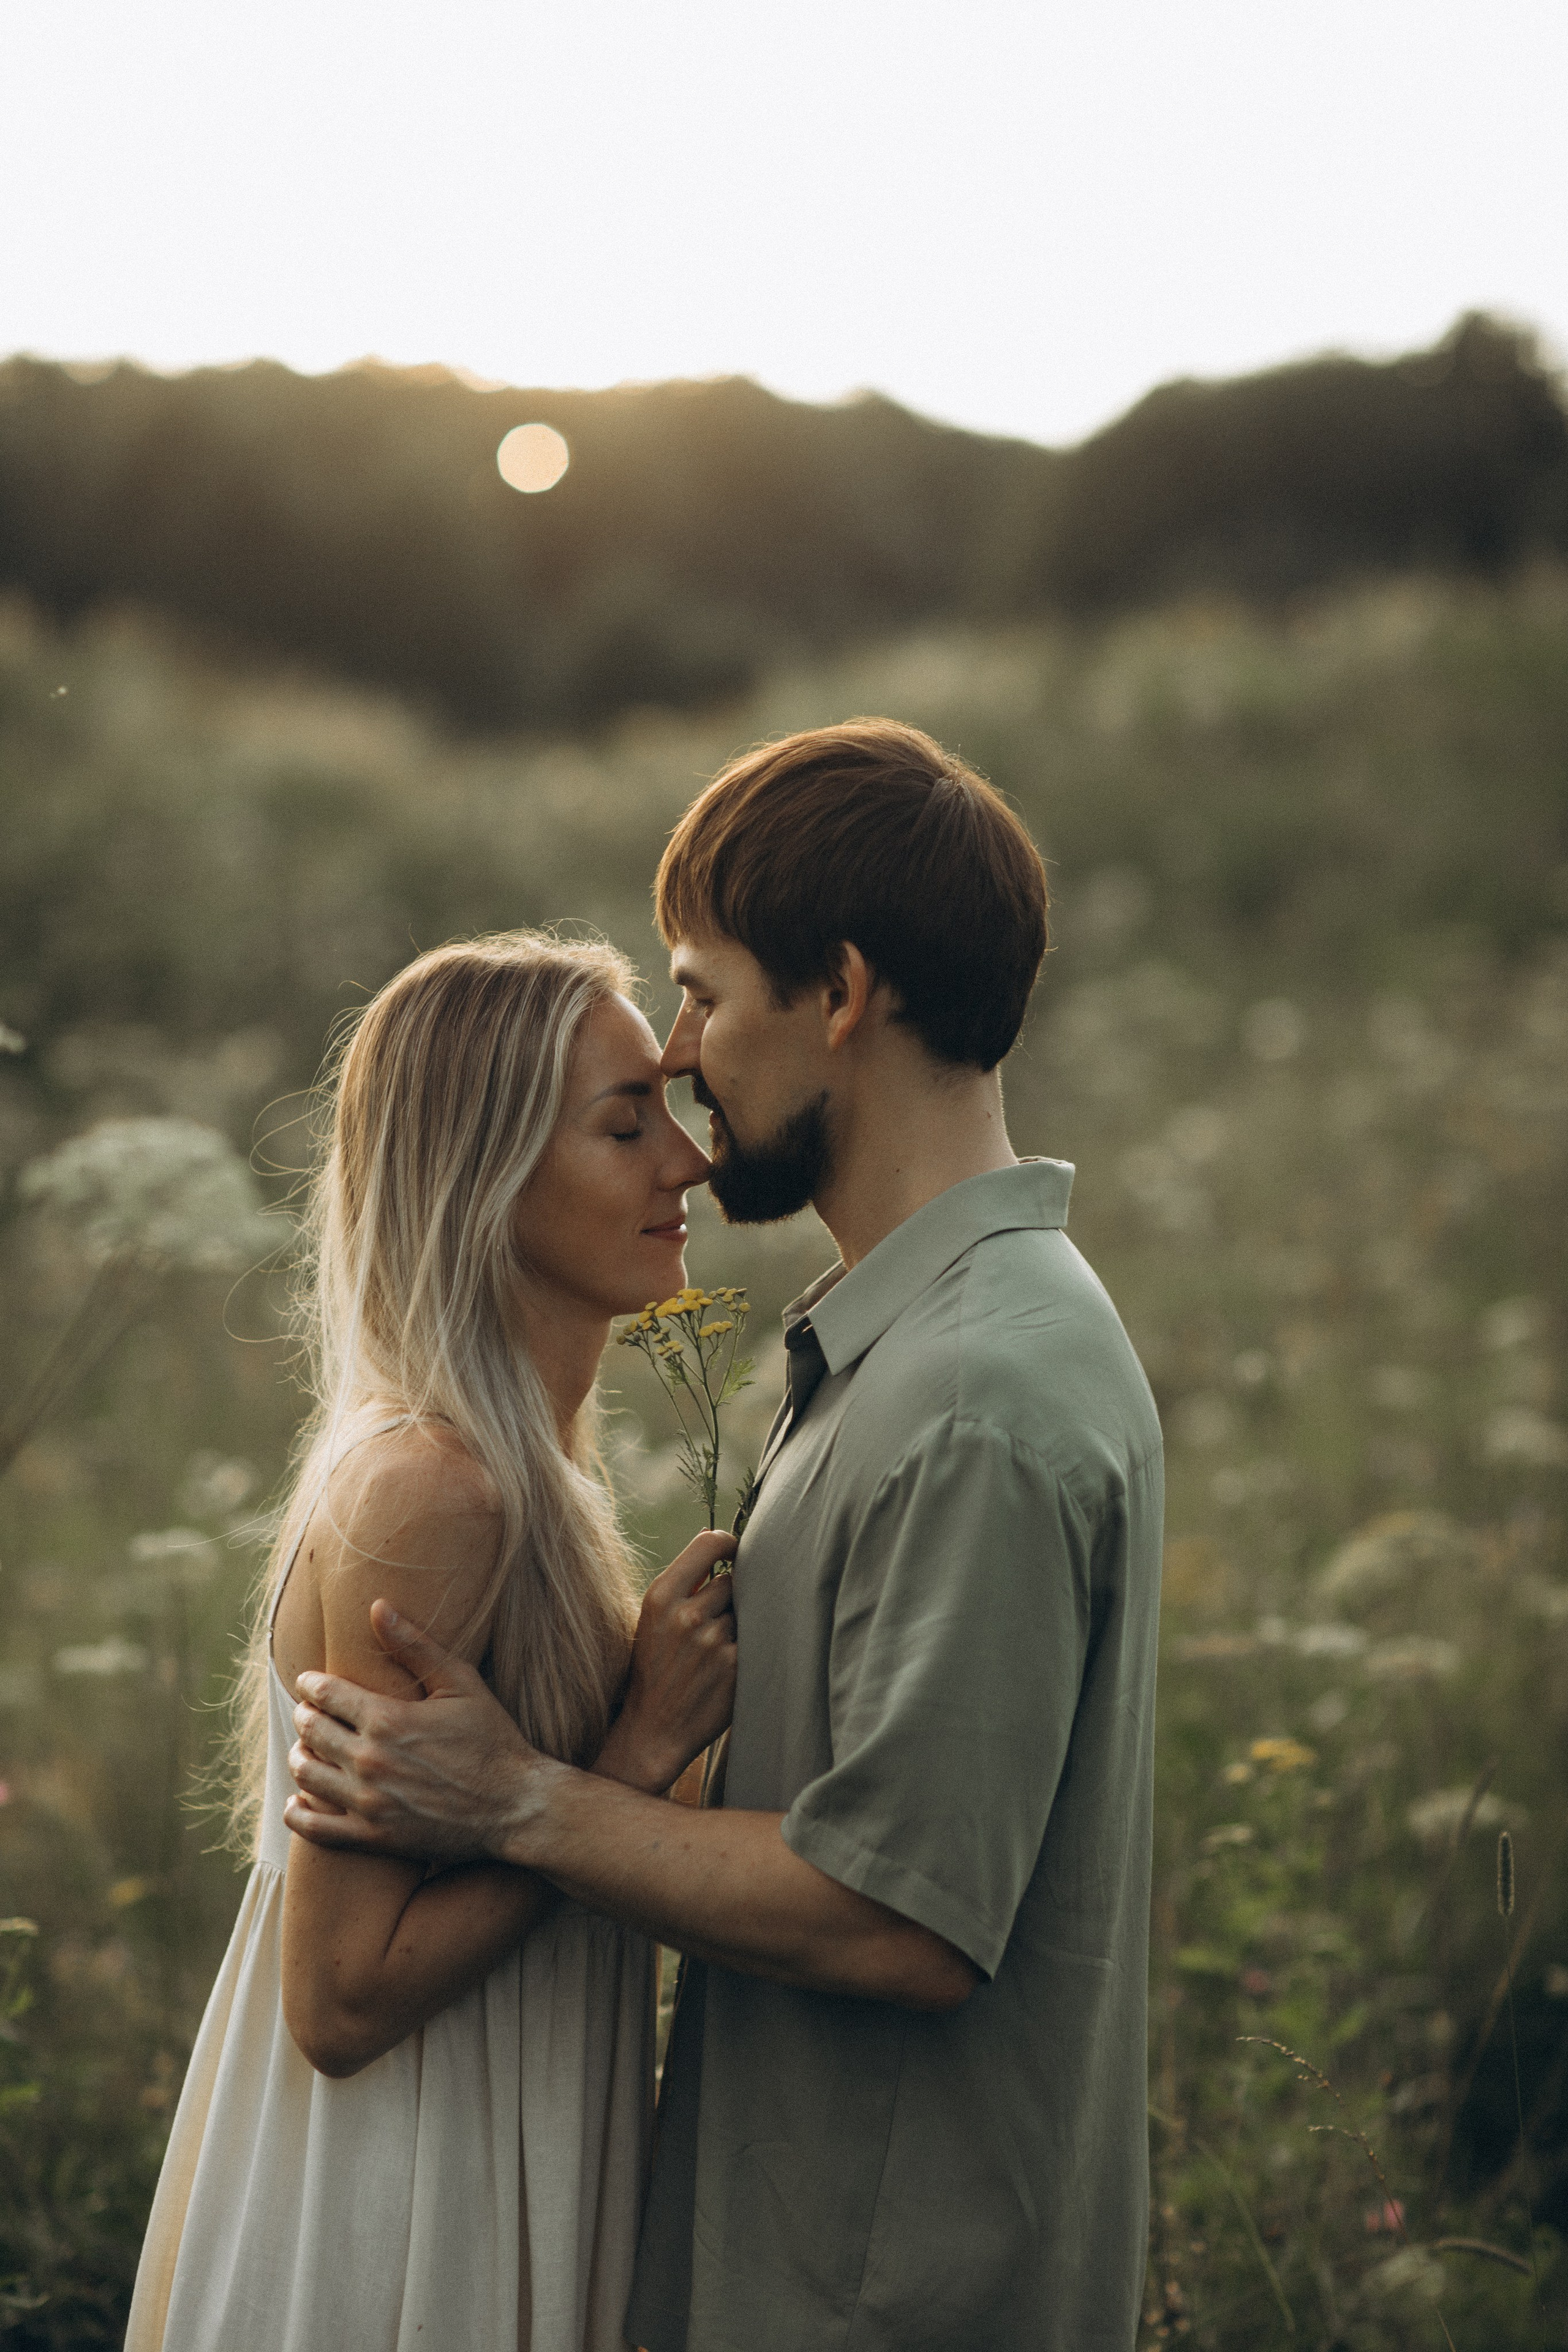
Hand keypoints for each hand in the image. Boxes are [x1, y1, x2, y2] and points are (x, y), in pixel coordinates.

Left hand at [284, 1601, 547, 1861]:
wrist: (515, 1806)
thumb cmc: (492, 1739)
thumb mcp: (460, 1683)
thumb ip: (415, 1645)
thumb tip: (377, 1606)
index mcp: (387, 1718)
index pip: (325, 1694)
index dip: (312, 1685)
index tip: (311, 1682)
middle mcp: (370, 1760)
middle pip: (310, 1731)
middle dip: (305, 1716)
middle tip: (311, 1713)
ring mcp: (369, 1802)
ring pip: (306, 1774)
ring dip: (299, 1756)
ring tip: (309, 1749)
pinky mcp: (373, 1838)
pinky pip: (315, 1828)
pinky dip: (298, 1813)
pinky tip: (300, 1801)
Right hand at [594, 1530, 736, 1794]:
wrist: (653, 1729)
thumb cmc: (654, 1668)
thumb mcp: (653, 1619)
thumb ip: (685, 1584)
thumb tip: (720, 1544)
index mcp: (661, 1596)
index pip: (708, 1544)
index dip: (728, 1543)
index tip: (733, 1551)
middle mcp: (687, 1615)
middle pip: (732, 1581)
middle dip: (727, 1599)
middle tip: (710, 1625)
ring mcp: (714, 1642)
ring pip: (745, 1612)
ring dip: (736, 1626)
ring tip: (712, 1652)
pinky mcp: (736, 1667)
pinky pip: (755, 1639)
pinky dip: (745, 1650)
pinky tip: (724, 1668)